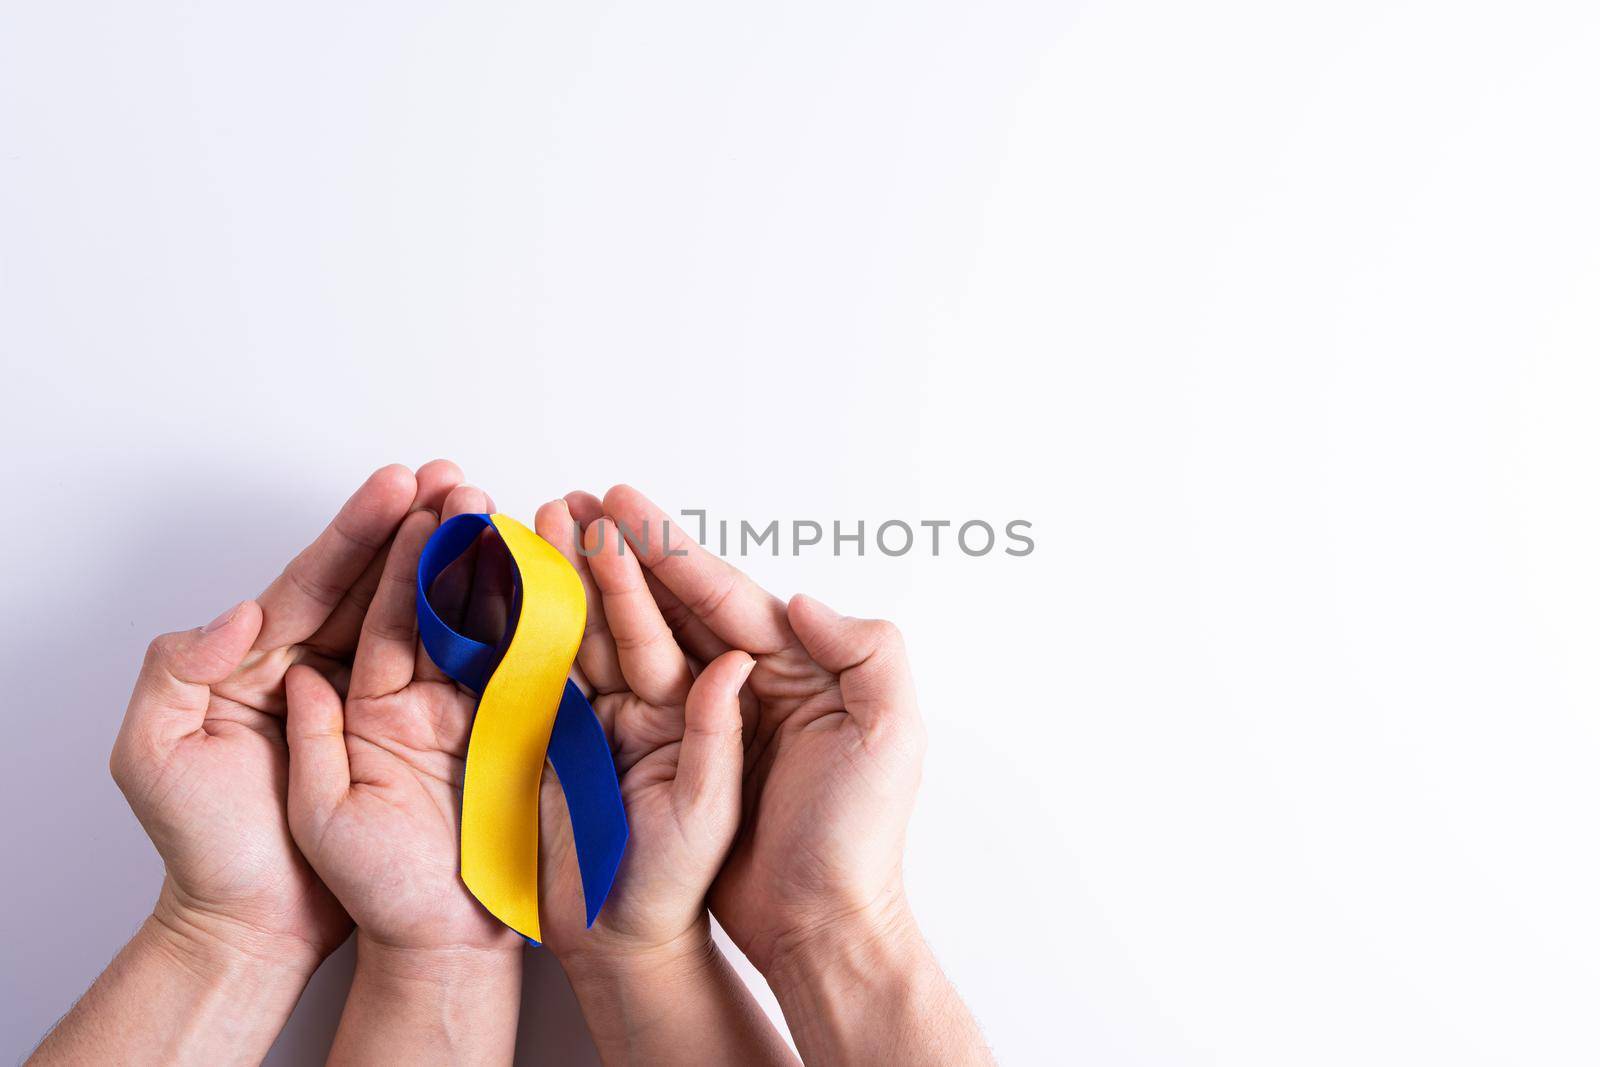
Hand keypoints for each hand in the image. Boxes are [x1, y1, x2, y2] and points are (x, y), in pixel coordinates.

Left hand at [109, 461, 462, 967]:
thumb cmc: (204, 848)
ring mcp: (374, 700)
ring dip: (456, 565)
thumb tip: (241, 613)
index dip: (357, 531)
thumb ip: (178, 673)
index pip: (315, 581)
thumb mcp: (155, 755)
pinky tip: (507, 592)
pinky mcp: (413, 734)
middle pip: (376, 584)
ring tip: (492, 516)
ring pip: (419, 617)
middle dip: (418, 527)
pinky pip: (449, 673)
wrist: (259, 926)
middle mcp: (324, 668)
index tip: (398, 486)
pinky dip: (478, 630)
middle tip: (457, 480)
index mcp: (263, 660)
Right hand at [590, 486, 927, 971]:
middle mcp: (750, 683)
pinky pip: (627, 693)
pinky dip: (591, 655)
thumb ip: (863, 652)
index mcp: (798, 667)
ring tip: (554, 543)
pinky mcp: (673, 757)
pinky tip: (554, 625)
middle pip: (677, 605)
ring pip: (645, 639)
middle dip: (627, 554)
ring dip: (599, 590)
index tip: (626, 508)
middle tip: (577, 505)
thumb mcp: (890, 734)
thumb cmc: (858, 838)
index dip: (674, 552)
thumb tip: (800, 600)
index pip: (726, 596)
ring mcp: (707, 719)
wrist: (818, 926)